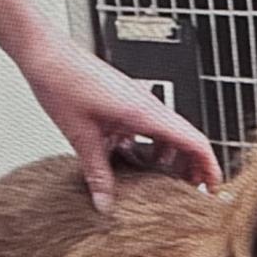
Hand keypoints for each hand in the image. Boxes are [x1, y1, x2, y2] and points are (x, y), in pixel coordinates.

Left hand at [20, 35, 222, 212]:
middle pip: (187, 142)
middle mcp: (149, 106)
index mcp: (147, 114)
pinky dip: (148, 147)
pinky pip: (150, 129)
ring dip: (168, 159)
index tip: (213, 189)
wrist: (44, 52)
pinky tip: (130, 158)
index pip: (197, 143)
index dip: (210, 169)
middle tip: (185, 192)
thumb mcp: (82, 138)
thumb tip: (106, 203)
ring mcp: (139, 103)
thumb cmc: (62, 81)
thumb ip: (98, 175)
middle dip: (190, 169)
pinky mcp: (127, 102)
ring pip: (169, 136)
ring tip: (155, 180)